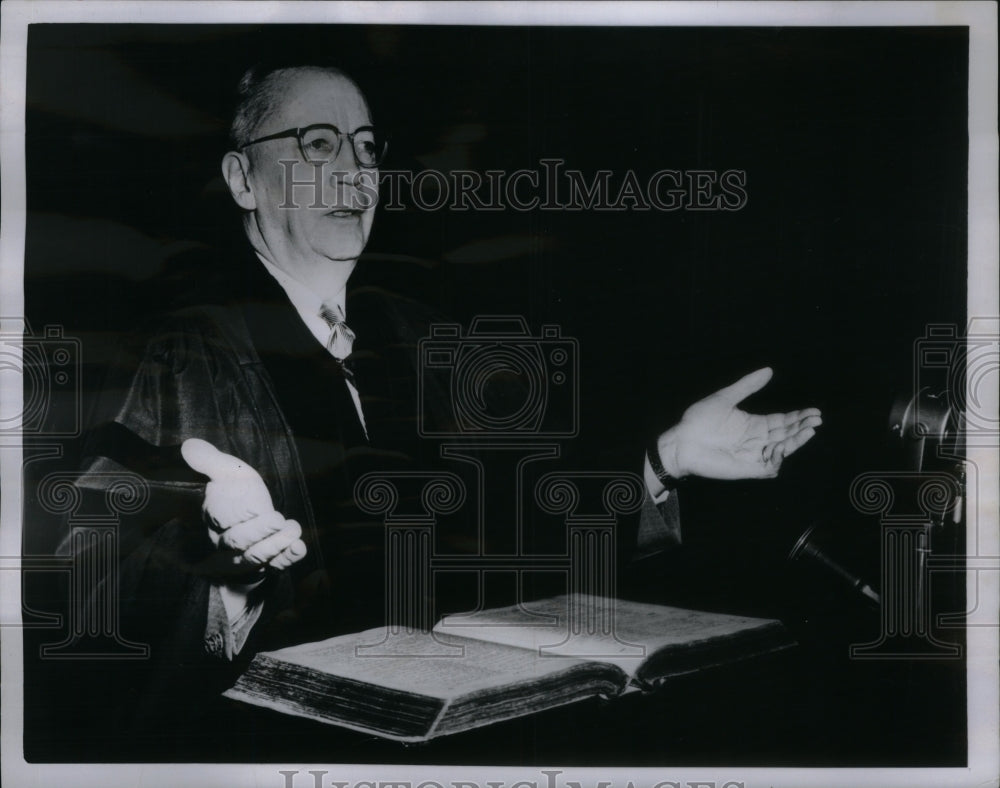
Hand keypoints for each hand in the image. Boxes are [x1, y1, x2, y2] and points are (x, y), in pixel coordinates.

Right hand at [180, 438, 306, 574]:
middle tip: (277, 519)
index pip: (219, 518)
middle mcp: (226, 541)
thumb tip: (189, 445)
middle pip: (237, 542)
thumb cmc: (237, 491)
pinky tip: (299, 548)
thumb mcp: (227, 472)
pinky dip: (287, 558)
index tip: (251, 506)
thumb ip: (210, 461)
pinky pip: (275, 566)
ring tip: (292, 530)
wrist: (250, 517)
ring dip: (275, 545)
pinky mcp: (266, 565)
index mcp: (214, 517)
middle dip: (257, 532)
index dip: (233, 514)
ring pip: (256, 557)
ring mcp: (246, 556)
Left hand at [654, 367, 821, 480]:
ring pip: (783, 450)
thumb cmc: (698, 421)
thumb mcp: (726, 398)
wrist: (680, 442)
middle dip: (803, 427)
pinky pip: (770, 467)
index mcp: (753, 424)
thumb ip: (747, 385)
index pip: (783, 421)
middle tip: (816, 420)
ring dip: (797, 441)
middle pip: (787, 434)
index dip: (798, 417)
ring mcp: (753, 455)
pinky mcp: (747, 469)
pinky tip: (780, 446)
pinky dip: (778, 458)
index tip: (813, 411)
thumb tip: (769, 370)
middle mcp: (756, 440)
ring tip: (809, 430)